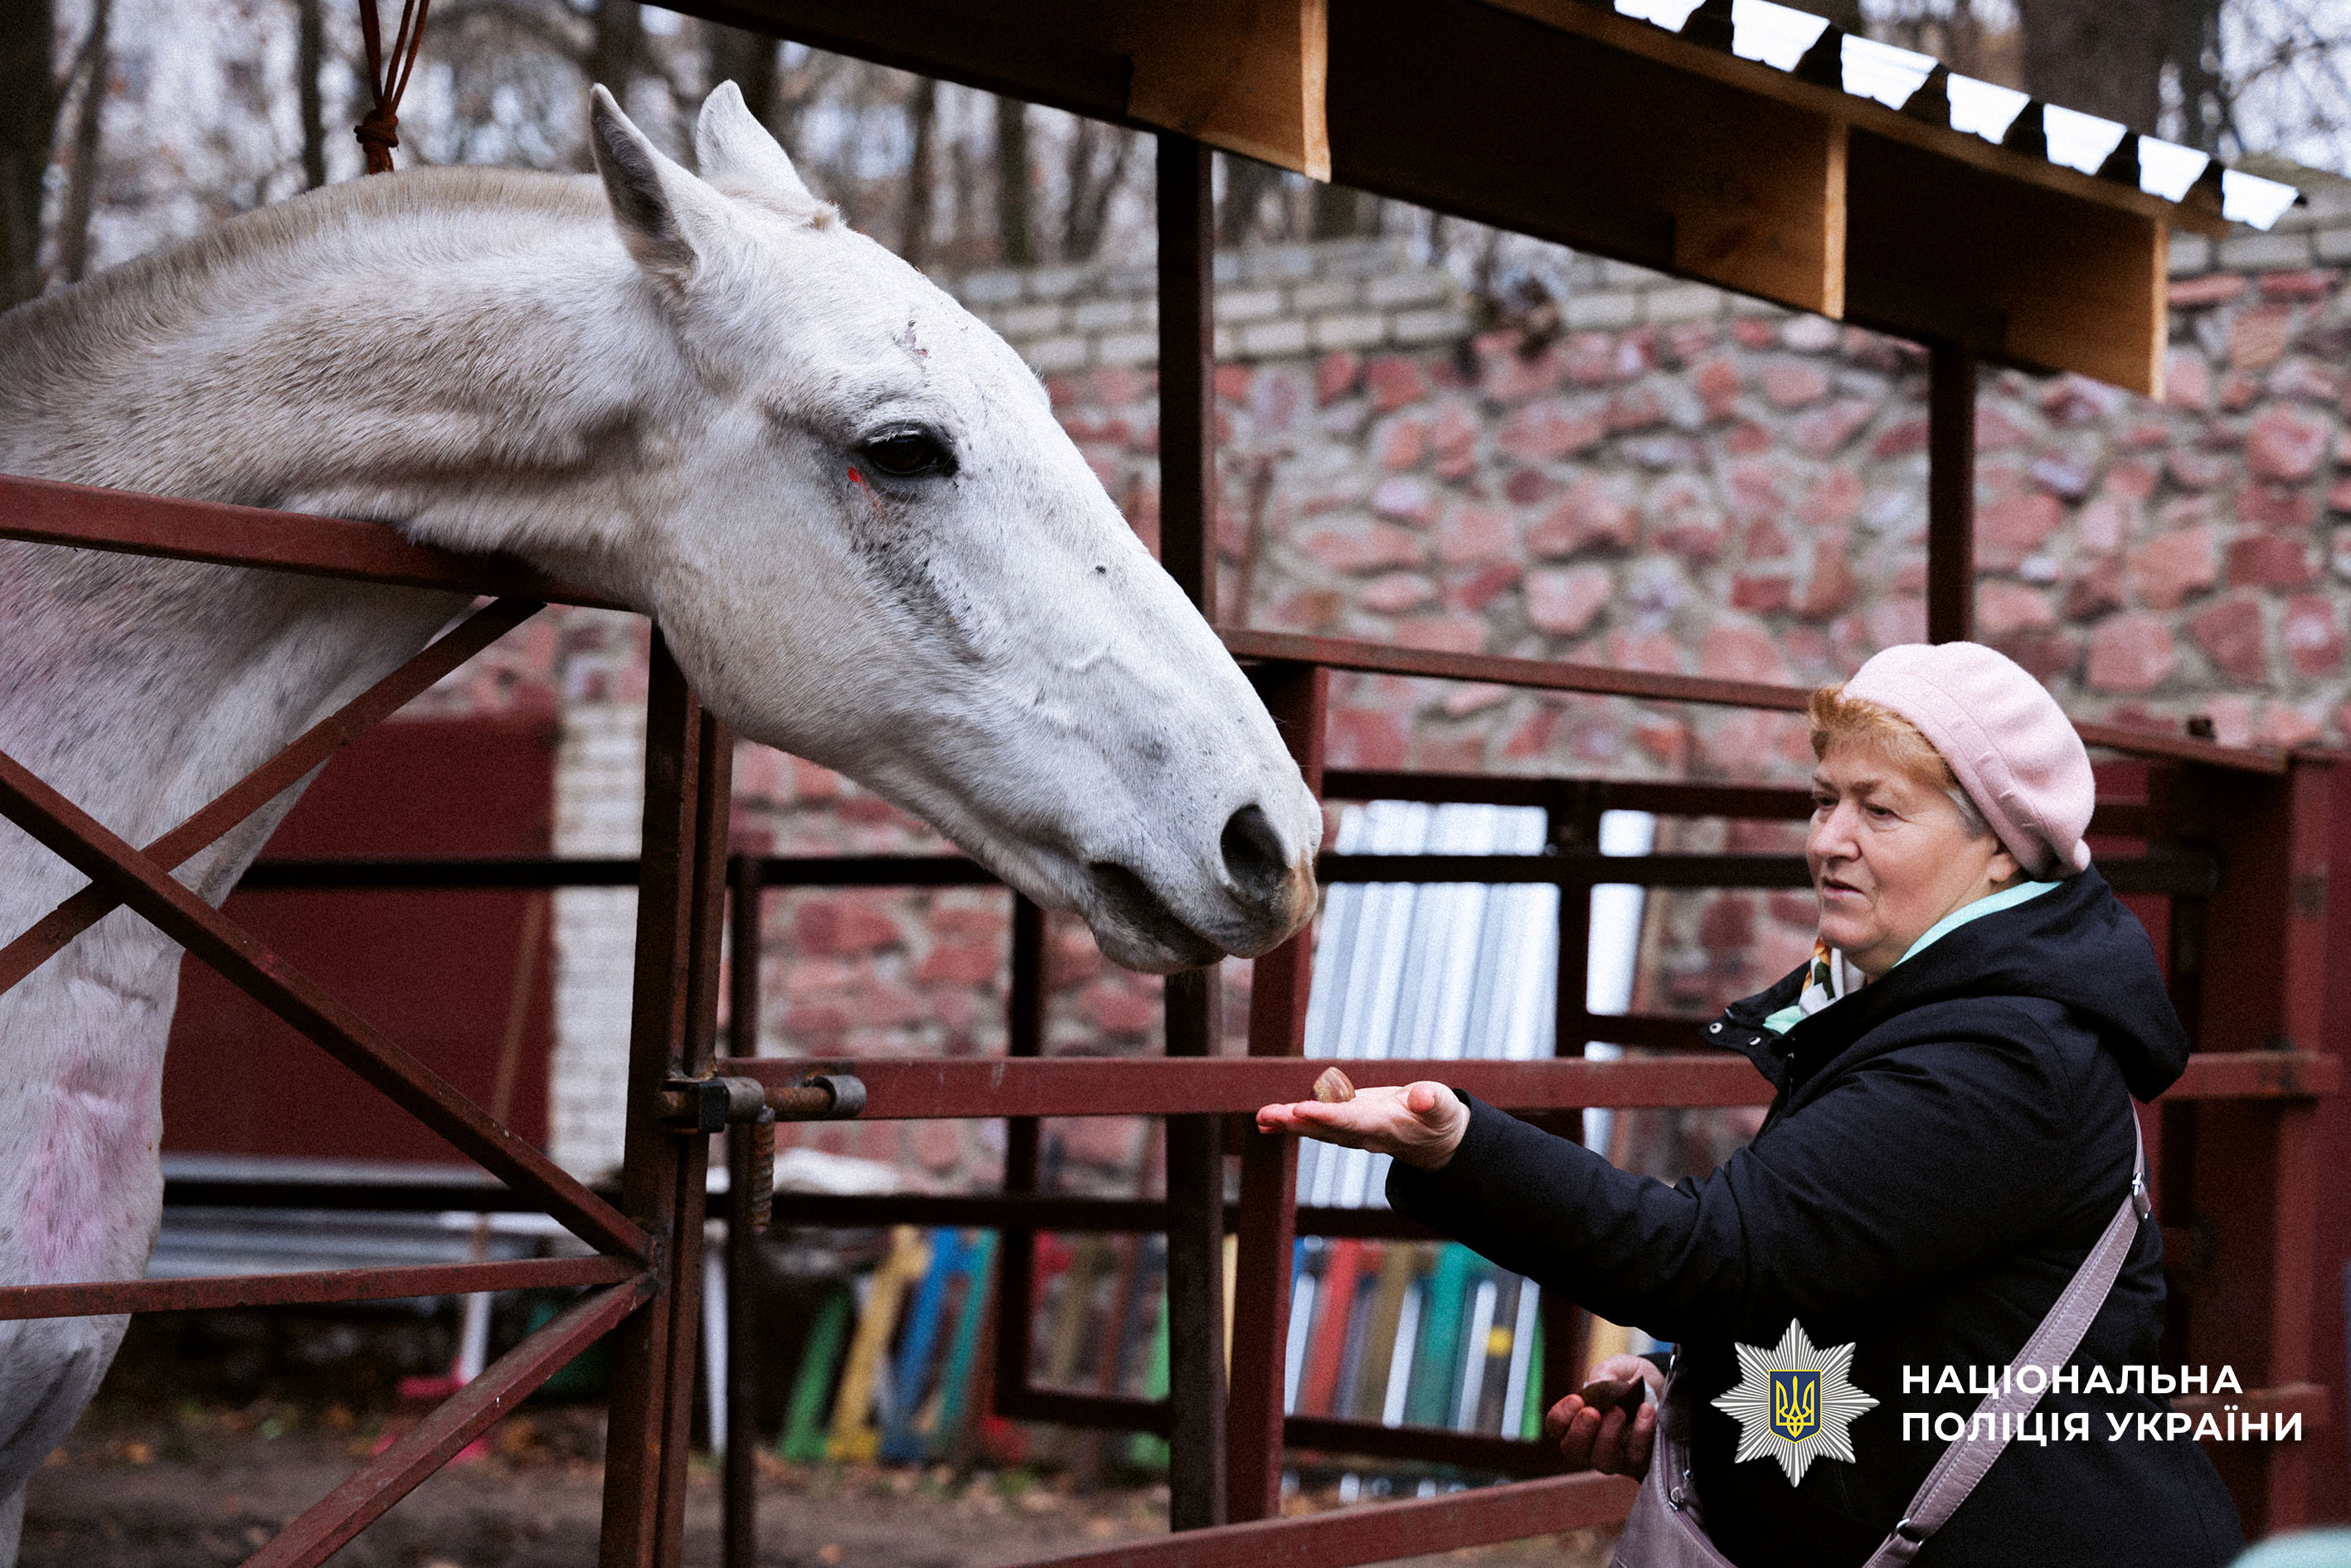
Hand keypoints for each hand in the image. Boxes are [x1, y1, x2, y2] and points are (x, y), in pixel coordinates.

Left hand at [1253, 1081, 1467, 1170]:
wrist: (1433, 1139)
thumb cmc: (1438, 1117)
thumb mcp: (1443, 1107)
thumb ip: (1432, 1102)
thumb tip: (1422, 1096)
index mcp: (1385, 1127)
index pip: (1352, 1122)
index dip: (1327, 1117)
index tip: (1302, 1109)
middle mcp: (1362, 1134)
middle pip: (1325, 1129)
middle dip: (1295, 1122)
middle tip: (1267, 1115)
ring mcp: (1351, 1131)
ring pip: (1315, 1128)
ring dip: (1286, 1123)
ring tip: (1261, 1117)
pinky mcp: (1344, 1124)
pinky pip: (1313, 1125)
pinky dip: (1288, 1123)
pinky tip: (1265, 1121)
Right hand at [1544, 1355, 1664, 1478]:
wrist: (1662, 1388)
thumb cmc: (1630, 1379)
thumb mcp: (1618, 1366)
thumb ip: (1604, 1373)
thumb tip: (1593, 1387)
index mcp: (1576, 1420)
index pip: (1556, 1428)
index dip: (1560, 1417)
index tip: (1576, 1399)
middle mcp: (1590, 1444)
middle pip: (1573, 1451)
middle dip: (1581, 1432)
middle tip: (1592, 1412)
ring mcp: (1613, 1458)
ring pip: (1602, 1460)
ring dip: (1608, 1436)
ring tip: (1619, 1411)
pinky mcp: (1638, 1463)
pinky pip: (1635, 1458)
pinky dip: (1640, 1434)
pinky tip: (1646, 1412)